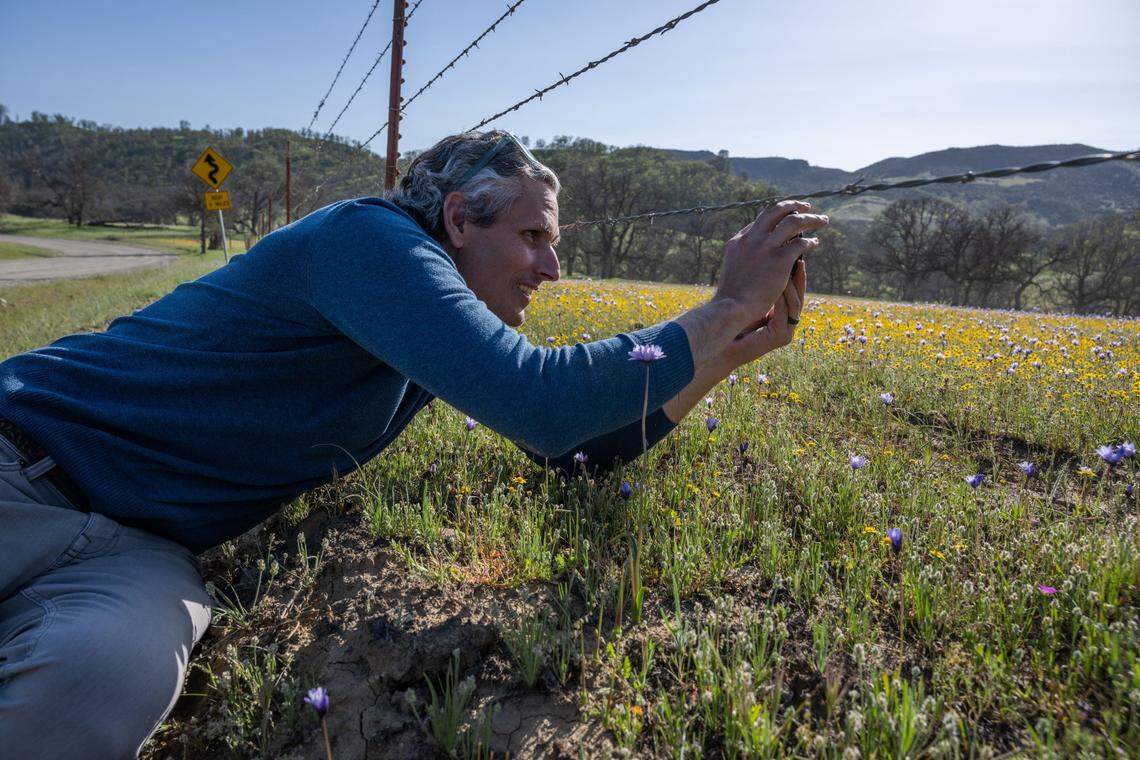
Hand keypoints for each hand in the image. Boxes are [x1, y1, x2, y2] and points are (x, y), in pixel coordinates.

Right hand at [713, 200, 826, 320]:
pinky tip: (816, 244)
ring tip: (823, 220)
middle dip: (794, 205)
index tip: (788, 216)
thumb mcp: (733, 268)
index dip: (777, 215)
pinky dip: (811, 242)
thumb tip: (754, 255)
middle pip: (776, 211)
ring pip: (793, 222)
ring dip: (811, 218)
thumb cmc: (732, 295)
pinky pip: (801, 243)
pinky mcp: (780, 260)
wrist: (732, 307)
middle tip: (807, 206)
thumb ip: (744, 255)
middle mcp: (752, 239)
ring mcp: (766, 248)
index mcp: (739, 240)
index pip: (761, 219)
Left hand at [721, 256, 805, 367]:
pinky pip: (784, 313)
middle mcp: (788, 325)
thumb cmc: (734, 325)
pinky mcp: (779, 337)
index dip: (796, 276)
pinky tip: (775, 284)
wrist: (724, 347)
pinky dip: (780, 297)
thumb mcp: (753, 302)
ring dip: (790, 285)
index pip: (795, 293)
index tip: (795, 257)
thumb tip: (765, 262)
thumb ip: (762, 288)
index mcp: (783, 317)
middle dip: (799, 278)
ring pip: (794, 304)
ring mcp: (786, 332)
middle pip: (799, 297)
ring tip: (788, 268)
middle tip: (798, 260)